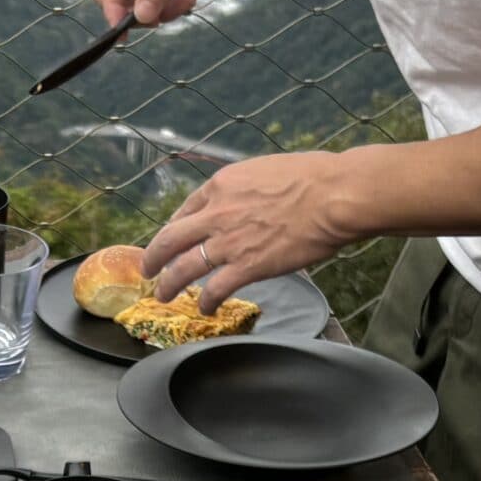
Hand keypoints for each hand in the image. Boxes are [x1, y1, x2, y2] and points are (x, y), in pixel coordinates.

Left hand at [141, 152, 355, 307]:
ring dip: (169, 285)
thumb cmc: (313, 178)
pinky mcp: (245, 267)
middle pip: (170, 239)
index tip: (170, 239)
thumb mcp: (265, 171)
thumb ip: (246, 189)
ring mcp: (228, 242)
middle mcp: (216, 213)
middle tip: (148, 270)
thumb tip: (249, 201)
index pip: (185, 209)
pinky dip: (206, 302)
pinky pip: (214, 290)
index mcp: (221, 185)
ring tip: (163, 295)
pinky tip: (205, 309)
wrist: (333, 195)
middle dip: (154, 257)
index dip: (173, 228)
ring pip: (183, 268)